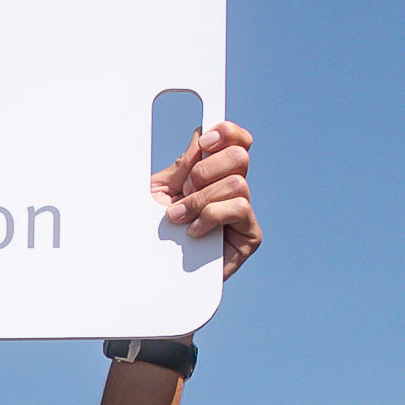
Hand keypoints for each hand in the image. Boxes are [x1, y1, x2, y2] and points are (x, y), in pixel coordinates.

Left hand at [154, 120, 260, 276]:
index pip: (236, 140)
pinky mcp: (251, 236)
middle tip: (185, 190)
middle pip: (240, 155)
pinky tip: (195, 232)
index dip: (226, 132)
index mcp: (216, 173)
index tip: (204, 144)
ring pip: (238, 183)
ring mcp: (245, 213)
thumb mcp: (161, 191)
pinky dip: (212, 216)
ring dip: (202, 199)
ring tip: (180, 218)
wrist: (153, 272)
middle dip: (205, 171)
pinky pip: (240, 208)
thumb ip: (183, 165)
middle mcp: (234, 189)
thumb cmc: (154, 232)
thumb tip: (202, 136)